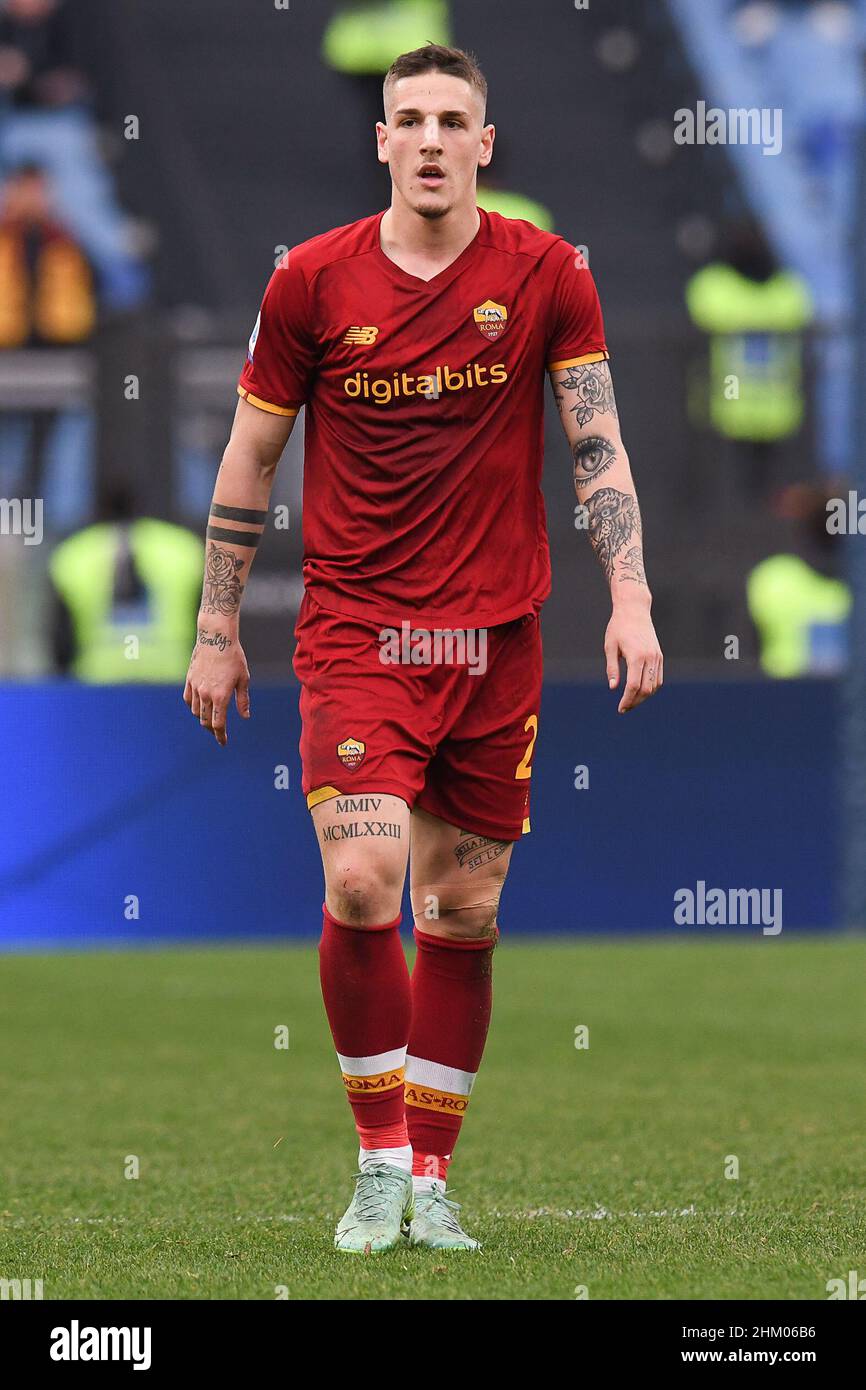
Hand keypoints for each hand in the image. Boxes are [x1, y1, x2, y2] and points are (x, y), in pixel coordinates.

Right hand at [183, 623, 249, 746]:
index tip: (223, 742)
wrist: (216, 637)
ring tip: (210, 720)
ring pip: (195, 711)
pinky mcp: (189, 679)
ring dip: (202, 719)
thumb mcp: (243, 679)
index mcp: (220, 696)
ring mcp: (195, 687)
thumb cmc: (233, 657)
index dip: (221, 736)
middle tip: (219, 733)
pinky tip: (198, 707)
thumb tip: (245, 717)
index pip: (218, 724)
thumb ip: (243, 700)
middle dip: (212, 730)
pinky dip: (192, 706)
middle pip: (205, 721)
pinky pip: (187, 699)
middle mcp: (205, 694)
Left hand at [604, 603, 662, 713]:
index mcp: (636, 656)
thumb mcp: (610, 647)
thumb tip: (613, 688)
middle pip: (646, 689)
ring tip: (631, 701)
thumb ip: (612, 668)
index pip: (633, 686)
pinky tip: (640, 692)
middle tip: (624, 708)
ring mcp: (657, 657)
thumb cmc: (618, 627)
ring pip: (654, 686)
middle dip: (635, 701)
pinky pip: (658, 678)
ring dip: (643, 697)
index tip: (620, 708)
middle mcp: (650, 658)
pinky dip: (651, 688)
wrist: (634, 611)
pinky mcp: (659, 656)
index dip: (627, 700)